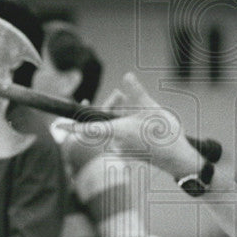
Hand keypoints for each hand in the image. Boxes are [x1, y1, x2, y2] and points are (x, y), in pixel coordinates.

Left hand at [69, 74, 196, 176]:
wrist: (178, 159)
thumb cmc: (164, 136)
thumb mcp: (152, 108)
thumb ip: (136, 92)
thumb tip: (126, 76)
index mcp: (117, 131)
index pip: (88, 128)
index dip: (71, 127)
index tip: (58, 125)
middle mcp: (116, 141)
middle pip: (102, 122)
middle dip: (108, 106)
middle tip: (119, 95)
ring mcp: (122, 148)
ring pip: (112, 127)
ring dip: (118, 114)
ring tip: (132, 103)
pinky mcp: (129, 151)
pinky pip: (119, 134)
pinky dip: (124, 124)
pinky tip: (137, 116)